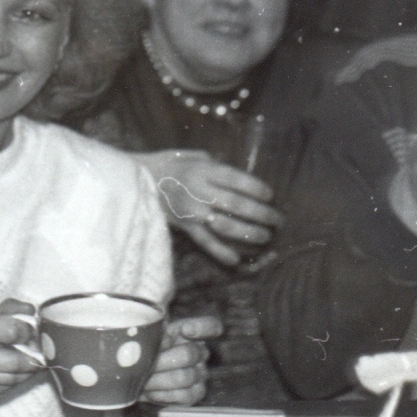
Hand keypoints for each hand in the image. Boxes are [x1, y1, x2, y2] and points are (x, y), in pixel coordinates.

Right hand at [0, 299, 42, 409]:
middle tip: (39, 356)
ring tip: (27, 365)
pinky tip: (8, 375)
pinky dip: (11, 383)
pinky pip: (1, 391)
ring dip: (25, 373)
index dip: (27, 332)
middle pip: (14, 361)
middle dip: (33, 360)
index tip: (30, 333)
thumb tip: (31, 309)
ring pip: (11, 380)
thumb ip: (5, 311)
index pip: (10, 331)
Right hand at [141, 149, 283, 267]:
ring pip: (226, 225)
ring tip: (266, 237)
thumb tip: (239, 177)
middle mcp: (199, 190)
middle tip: (278, 220)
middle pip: (237, 204)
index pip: (237, 180)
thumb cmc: (170, 164)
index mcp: (203, 169)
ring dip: (249, 233)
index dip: (257, 188)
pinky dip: (221, 253)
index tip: (271, 195)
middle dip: (262, 214)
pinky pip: (205, 242)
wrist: (138, 179)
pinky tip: (237, 260)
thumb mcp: (193, 156)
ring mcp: (192, 210)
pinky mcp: (184, 227)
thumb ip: (215, 165)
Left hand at [141, 315, 220, 405]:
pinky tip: (150, 390)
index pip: (211, 326)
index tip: (185, 330)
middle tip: (143, 365)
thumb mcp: (147, 336)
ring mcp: (201, 373)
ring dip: (159, 379)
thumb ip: (155, 332)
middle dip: (161, 361)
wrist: (137, 374)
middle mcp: (200, 352)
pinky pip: (184, 395)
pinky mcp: (196, 393)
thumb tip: (162, 341)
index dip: (202, 327)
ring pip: (184, 377)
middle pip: (188, 355)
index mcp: (190, 331)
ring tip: (143, 379)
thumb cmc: (143, 350)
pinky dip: (163, 394)